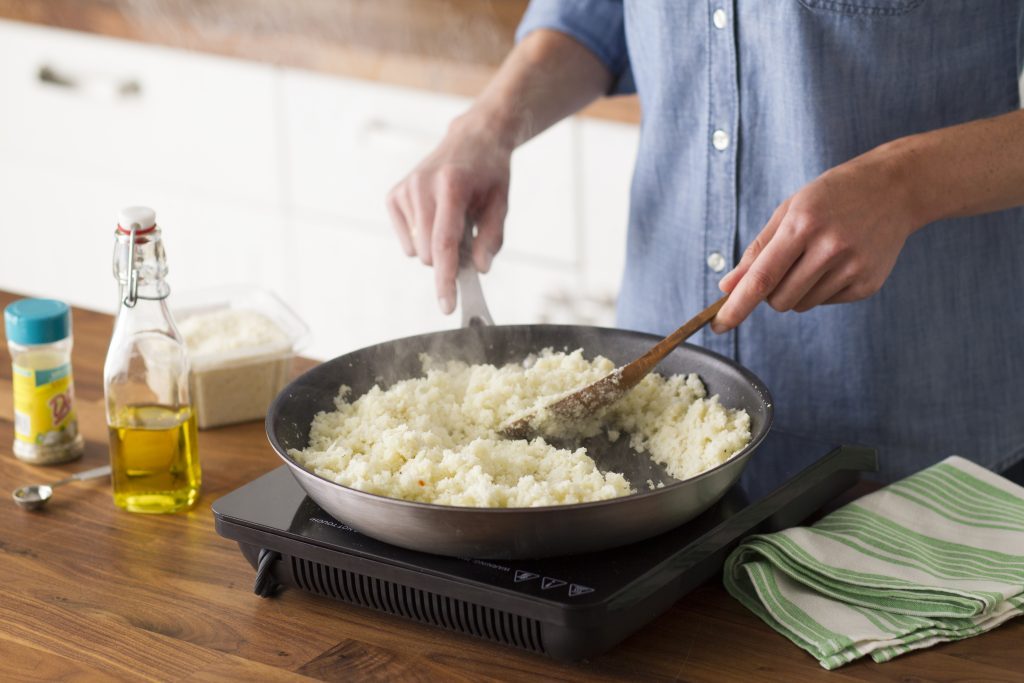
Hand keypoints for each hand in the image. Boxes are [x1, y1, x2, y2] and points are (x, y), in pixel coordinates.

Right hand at [386, 116, 511, 313]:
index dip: (445, 279)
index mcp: (451, 186)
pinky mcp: (394, 195)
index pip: (445, 244)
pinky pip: (406, 241)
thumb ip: (492, 238)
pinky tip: (434, 216)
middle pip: (429, 253)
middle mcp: (422, 185)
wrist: (472, 138)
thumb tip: (480, 269)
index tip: (447, 306)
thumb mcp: (501, 202)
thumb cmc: (489, 173)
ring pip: (417, 250)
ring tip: (452, 218)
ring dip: (436, 246)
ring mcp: (405, 189)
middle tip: (466, 235)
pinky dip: (422, 238)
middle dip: (448, 258)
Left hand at [712, 149, 923, 331]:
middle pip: (779, 300)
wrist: (896, 189)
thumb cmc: (833, 196)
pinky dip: (822, 290)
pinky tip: (838, 262)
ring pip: (801, 305)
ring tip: (816, 257)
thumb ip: (757, 251)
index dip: (736, 305)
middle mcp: (830, 248)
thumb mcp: (790, 210)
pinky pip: (826, 303)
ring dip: (796, 291)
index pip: (762, 277)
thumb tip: (727, 287)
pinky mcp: (868, 284)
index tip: (717, 325)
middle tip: (783, 266)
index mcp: (804, 224)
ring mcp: (853, 268)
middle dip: (769, 293)